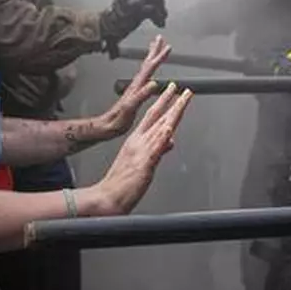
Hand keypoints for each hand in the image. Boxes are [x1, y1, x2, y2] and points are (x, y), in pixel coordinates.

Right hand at [92, 82, 193, 214]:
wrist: (106, 198)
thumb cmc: (120, 184)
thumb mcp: (142, 164)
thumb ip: (157, 150)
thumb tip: (170, 141)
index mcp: (136, 141)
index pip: (154, 118)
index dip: (165, 104)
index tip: (175, 93)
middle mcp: (139, 142)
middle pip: (159, 117)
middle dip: (173, 102)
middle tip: (184, 90)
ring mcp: (141, 152)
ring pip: (160, 127)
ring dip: (172, 112)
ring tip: (182, 99)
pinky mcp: (143, 164)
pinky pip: (155, 148)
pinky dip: (162, 136)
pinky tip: (169, 127)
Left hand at [98, 35, 171, 135]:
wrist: (106, 126)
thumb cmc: (117, 120)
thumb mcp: (131, 108)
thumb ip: (142, 95)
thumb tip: (154, 83)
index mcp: (136, 87)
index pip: (149, 67)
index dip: (158, 57)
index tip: (166, 47)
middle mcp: (135, 85)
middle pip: (147, 64)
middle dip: (154, 51)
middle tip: (159, 39)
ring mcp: (134, 88)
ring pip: (145, 69)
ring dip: (151, 58)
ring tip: (155, 50)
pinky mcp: (134, 94)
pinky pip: (144, 77)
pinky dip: (149, 71)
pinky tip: (151, 74)